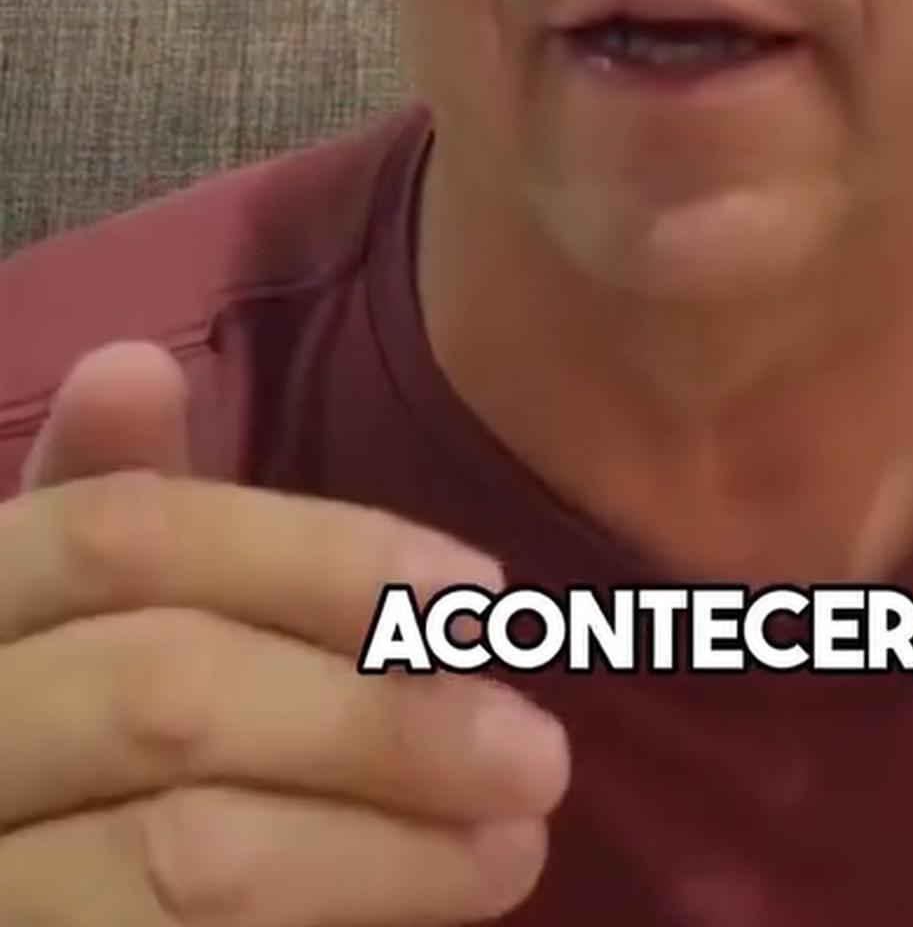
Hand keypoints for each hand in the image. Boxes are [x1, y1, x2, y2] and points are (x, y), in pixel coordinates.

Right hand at [0, 341, 568, 923]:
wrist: (18, 866)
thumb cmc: (44, 728)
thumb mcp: (60, 602)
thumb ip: (114, 495)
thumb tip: (136, 363)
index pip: (128, 539)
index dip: (315, 555)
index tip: (480, 591)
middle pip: (171, 696)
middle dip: (375, 719)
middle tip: (537, 752)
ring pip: (182, 857)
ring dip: (378, 852)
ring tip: (511, 850)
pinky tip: (416, 912)